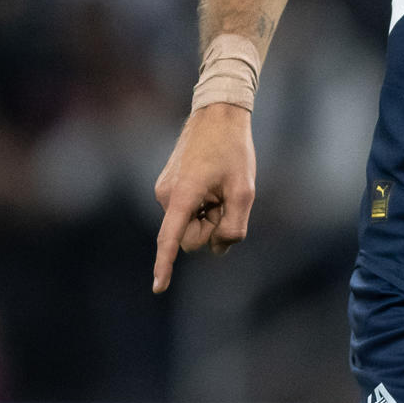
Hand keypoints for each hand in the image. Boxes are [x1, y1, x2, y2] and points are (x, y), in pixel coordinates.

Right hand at [151, 102, 256, 292]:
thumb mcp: (244, 190)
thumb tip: (218, 248)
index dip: (165, 265)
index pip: (171, 239)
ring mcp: (165, 191)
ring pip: (189, 225)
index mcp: (182, 196)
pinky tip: (213, 184)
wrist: (217, 115)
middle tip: (228, 200)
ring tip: (220, 188)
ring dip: (209, 216)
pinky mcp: (168, 187)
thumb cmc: (233, 150)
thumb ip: (234, 226)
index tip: (159, 287)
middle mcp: (166, 196)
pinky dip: (203, 206)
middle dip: (212, 227)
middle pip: (191, 238)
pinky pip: (187, 212)